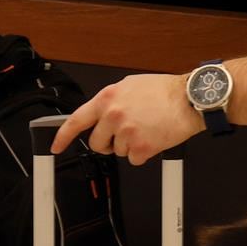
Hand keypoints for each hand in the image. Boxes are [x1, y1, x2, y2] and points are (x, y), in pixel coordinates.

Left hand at [52, 73, 201, 164]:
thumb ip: (112, 100)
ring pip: (117, 151)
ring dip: (129, 145)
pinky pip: (134, 159)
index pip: (76, 120)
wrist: (189, 99)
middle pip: (97, 143)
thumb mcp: (131, 85)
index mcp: (108, 99)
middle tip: (123, 135)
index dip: (63, 136)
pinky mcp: (140, 147)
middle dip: (107, 143)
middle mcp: (113, 115)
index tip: (57, 146)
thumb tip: (101, 112)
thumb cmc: (165, 91)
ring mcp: (126, 132)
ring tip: (146, 129)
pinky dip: (143, 153)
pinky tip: (153, 137)